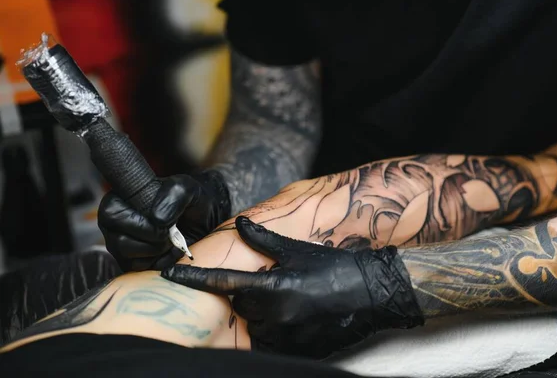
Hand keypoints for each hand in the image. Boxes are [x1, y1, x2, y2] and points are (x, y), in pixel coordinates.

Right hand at [99, 170, 230, 271]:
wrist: (204, 219)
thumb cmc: (190, 200)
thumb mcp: (186, 188)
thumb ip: (173, 195)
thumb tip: (157, 220)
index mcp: (119, 201)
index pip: (110, 213)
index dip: (138, 221)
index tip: (161, 219)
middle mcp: (115, 224)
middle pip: (119, 241)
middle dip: (152, 237)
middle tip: (169, 230)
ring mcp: (121, 245)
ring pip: (128, 256)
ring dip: (157, 249)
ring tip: (170, 239)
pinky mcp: (132, 263)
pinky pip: (140, 268)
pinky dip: (161, 261)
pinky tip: (170, 250)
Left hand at [161, 216, 423, 358]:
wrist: (370, 293)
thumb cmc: (333, 267)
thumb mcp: (297, 251)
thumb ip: (263, 240)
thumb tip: (240, 222)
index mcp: (273, 287)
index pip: (224, 283)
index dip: (194, 279)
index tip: (171, 274)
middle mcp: (276, 316)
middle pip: (241, 305)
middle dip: (251, 294)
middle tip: (275, 282)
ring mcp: (287, 337)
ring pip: (255, 324)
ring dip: (263, 312)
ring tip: (291, 298)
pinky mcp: (297, 349)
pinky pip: (272, 339)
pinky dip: (277, 327)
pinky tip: (297, 314)